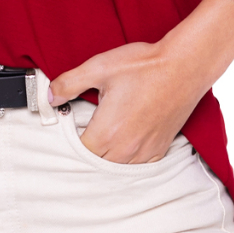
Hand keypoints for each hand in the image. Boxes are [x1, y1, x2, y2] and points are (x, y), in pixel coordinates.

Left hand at [46, 40, 209, 163]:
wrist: (183, 66)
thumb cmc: (143, 66)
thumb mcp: (100, 67)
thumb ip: (70, 83)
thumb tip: (50, 96)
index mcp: (108, 131)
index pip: (79, 152)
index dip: (70, 140)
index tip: (70, 126)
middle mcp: (126, 148)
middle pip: (97, 163)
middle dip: (88, 149)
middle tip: (85, 129)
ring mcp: (145, 151)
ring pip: (117, 167)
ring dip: (107, 156)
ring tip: (104, 135)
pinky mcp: (160, 148)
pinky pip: (138, 165)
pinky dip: (128, 158)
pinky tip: (125, 140)